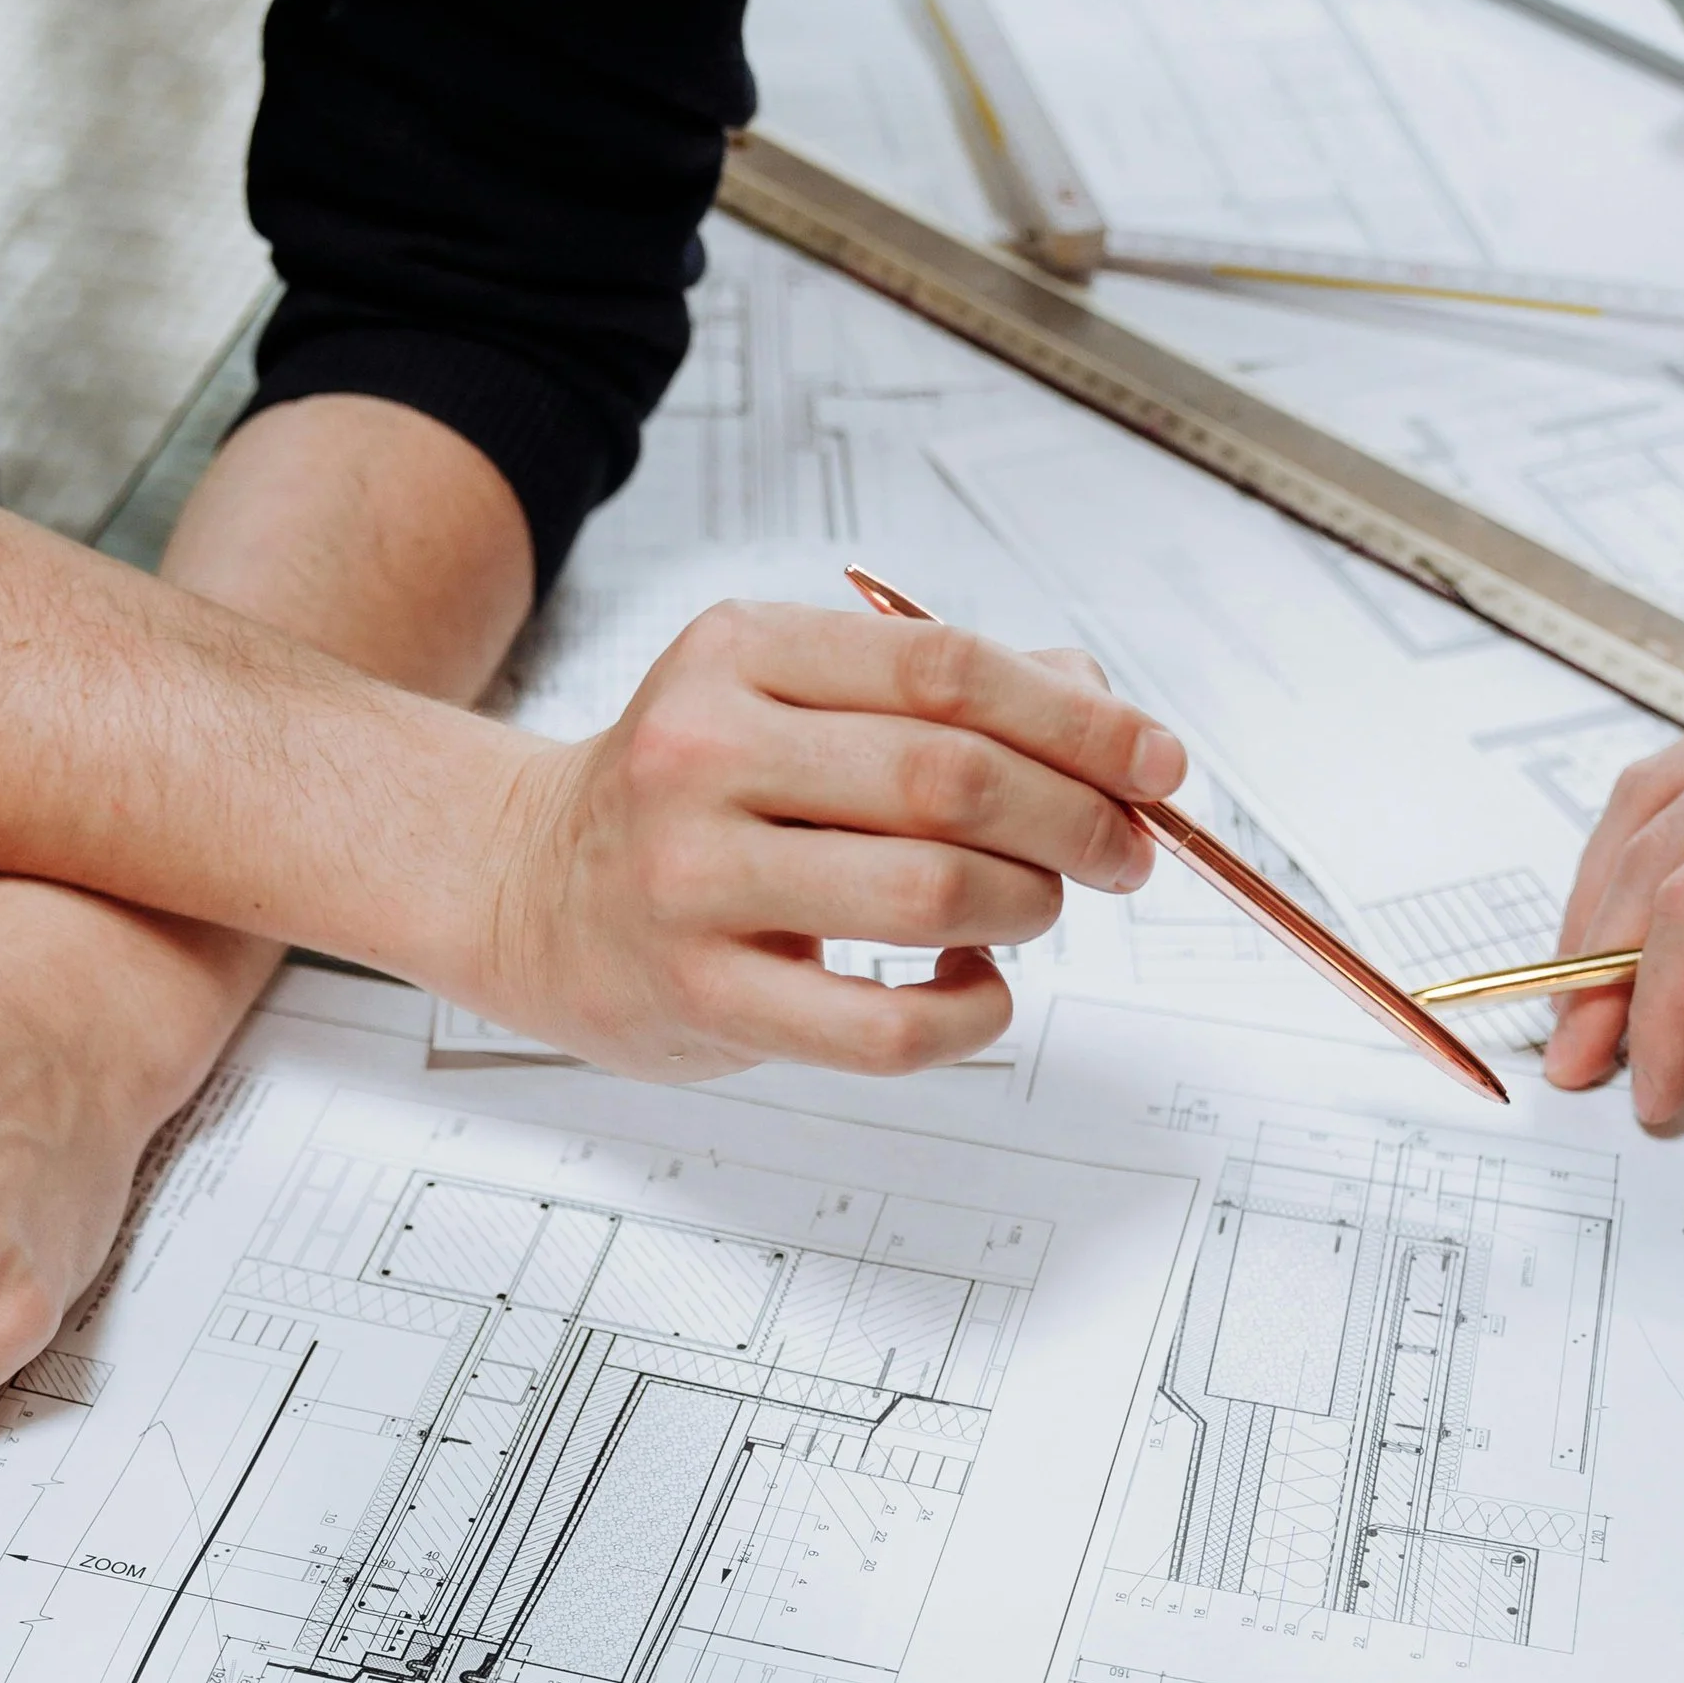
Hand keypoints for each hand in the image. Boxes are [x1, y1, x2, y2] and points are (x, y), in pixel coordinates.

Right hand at [482, 601, 1184, 1077]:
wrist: (526, 890)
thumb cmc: (682, 800)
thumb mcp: (783, 701)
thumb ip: (933, 695)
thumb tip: (1101, 710)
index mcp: (740, 655)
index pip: (946, 668)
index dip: (1078, 720)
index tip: (1156, 764)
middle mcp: (705, 756)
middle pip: (951, 779)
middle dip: (1075, 820)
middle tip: (1123, 852)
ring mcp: (695, 882)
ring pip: (928, 896)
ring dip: (1025, 907)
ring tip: (1033, 909)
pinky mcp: (702, 997)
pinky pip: (883, 1027)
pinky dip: (968, 1013)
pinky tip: (975, 988)